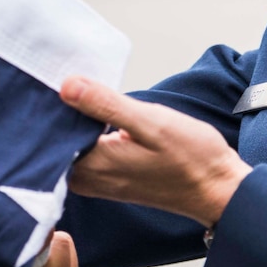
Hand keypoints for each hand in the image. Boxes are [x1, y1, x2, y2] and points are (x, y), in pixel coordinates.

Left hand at [62, 77, 250, 226]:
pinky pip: (84, 151)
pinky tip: (94, 111)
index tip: (49, 77)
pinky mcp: (109, 178)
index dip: (48, 104)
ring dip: (72, 119)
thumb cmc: (192, 159)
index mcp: (92, 166)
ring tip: (75, 88)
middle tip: (59, 75)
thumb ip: (106, 106)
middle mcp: (88, 179)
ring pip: (69, 144)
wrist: (217, 190)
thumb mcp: (151, 122)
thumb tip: (66, 86)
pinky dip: (85, 130)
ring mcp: (98, 181)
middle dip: (56, 110)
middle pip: (55, 139)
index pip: (50, 132)